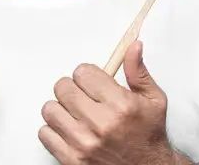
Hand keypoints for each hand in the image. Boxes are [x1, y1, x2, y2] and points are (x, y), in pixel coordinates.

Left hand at [39, 41, 179, 164]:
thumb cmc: (149, 135)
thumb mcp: (153, 100)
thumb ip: (138, 71)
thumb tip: (133, 46)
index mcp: (121, 105)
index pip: (83, 72)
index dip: (88, 75)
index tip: (93, 82)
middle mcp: (100, 124)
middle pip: (63, 87)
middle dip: (73, 88)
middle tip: (85, 97)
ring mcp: (83, 143)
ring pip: (50, 109)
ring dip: (61, 108)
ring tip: (76, 113)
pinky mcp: (71, 159)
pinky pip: (44, 133)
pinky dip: (54, 130)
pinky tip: (70, 129)